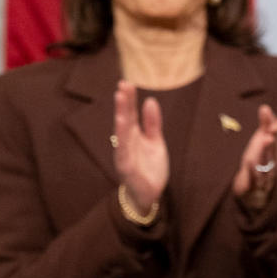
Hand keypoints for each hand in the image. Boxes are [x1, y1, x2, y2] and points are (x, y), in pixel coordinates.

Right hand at [113, 80, 167, 211]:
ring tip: (121, 102)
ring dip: (121, 117)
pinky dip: (123, 142)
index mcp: (133, 135)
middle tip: (123, 85)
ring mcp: (125, 155)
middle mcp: (126, 142)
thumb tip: (150, 101)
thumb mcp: (155, 142)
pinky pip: (124, 154)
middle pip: (125, 119)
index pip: (130, 114)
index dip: (129, 99)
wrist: (149, 194)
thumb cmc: (149, 167)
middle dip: (124, 103)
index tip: (127, 83)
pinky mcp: (127, 168)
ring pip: (122, 134)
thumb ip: (152, 123)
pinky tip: (122, 130)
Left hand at [232, 104, 276, 211]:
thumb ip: (265, 125)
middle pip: (276, 149)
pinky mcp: (254, 183)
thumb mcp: (262, 141)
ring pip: (267, 162)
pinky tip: (249, 161)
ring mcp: (266, 173)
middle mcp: (275, 162)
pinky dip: (253, 170)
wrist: (255, 189)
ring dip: (267, 150)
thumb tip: (265, 107)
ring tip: (266, 139)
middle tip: (274, 126)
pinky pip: (254, 177)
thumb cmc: (260, 159)